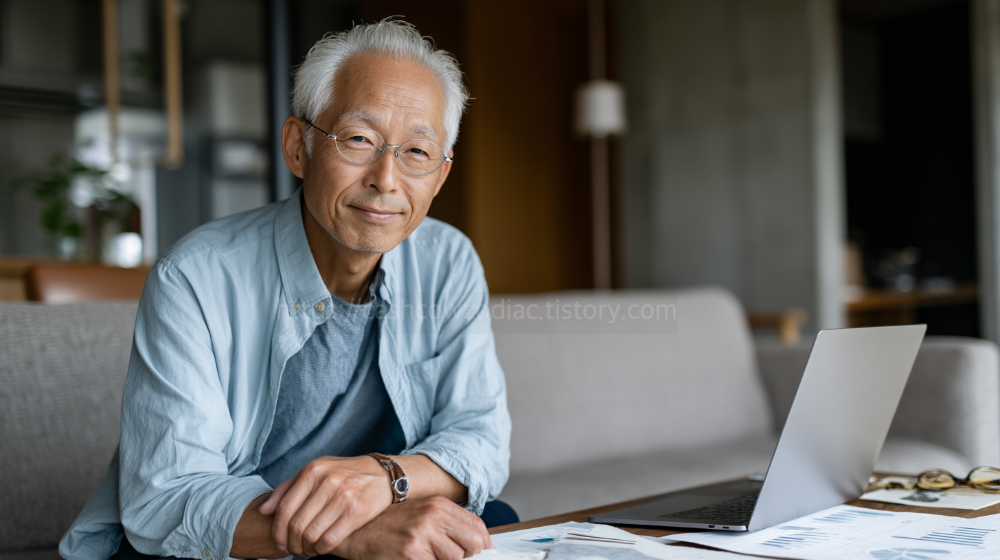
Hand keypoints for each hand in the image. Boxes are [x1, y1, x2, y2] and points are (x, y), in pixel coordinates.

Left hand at [259, 456, 392, 556]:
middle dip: (290, 544)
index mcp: (313, 470)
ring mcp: (343, 495)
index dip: (278, 531)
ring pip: (312, 534)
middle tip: (292, 550)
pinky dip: (321, 550)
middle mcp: (327, 481)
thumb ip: (288, 489)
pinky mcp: (357, 510)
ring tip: (306, 551)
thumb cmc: (345, 475)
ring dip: (305, 549)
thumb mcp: (316, 472)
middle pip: (297, 524)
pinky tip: (321, 549)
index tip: (279, 542)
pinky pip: (330, 539)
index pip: (285, 508)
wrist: (383, 474)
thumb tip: (263, 511)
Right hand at [335, 495, 491, 559]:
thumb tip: (476, 547)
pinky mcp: (411, 551)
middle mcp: (433, 515)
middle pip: (473, 544)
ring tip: (424, 556)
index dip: (483, 546)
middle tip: (447, 558)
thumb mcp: (420, 517)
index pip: (478, 528)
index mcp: (439, 505)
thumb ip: (446, 527)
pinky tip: (414, 559)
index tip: (480, 556)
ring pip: (456, 558)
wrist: (354, 530)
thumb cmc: (386, 525)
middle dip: (466, 557)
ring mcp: (422, 533)